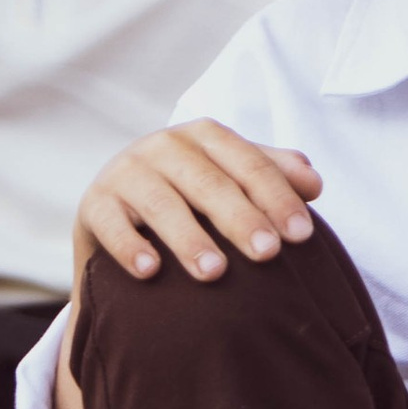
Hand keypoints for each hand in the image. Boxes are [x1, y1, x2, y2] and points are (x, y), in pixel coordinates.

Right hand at [73, 123, 323, 283]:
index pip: (248, 164)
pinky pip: (111, 223)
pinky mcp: (94, 203)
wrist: (119, 209)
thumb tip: (314, 183)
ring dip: (189, 237)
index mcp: (204, 136)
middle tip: (267, 253)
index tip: (301, 235)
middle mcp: (164, 146)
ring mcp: (125, 172)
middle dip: (240, 218)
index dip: (277, 197)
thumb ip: (272, 175)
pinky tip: (150, 271)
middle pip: (209, 183)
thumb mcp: (230, 179)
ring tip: (214, 272)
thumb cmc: (190, 194)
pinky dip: (129, 246)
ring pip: (161, 203)